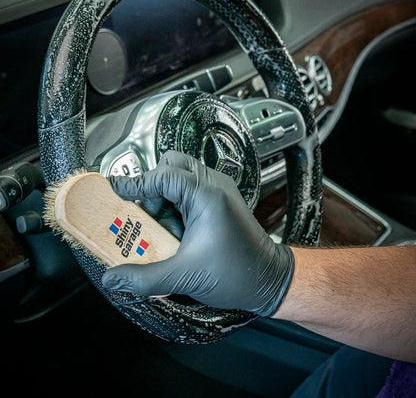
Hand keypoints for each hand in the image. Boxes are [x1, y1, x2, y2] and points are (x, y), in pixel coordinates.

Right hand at [101, 150, 293, 316]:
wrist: (268, 280)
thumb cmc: (239, 274)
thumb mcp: (184, 275)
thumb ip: (143, 277)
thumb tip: (114, 278)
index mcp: (208, 196)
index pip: (163, 175)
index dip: (136, 182)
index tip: (115, 190)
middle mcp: (214, 187)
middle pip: (172, 166)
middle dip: (152, 188)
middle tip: (144, 215)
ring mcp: (217, 193)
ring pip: (179, 179)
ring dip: (163, 200)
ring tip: (162, 230)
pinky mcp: (218, 203)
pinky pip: (188, 193)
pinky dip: (174, 207)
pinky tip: (174, 233)